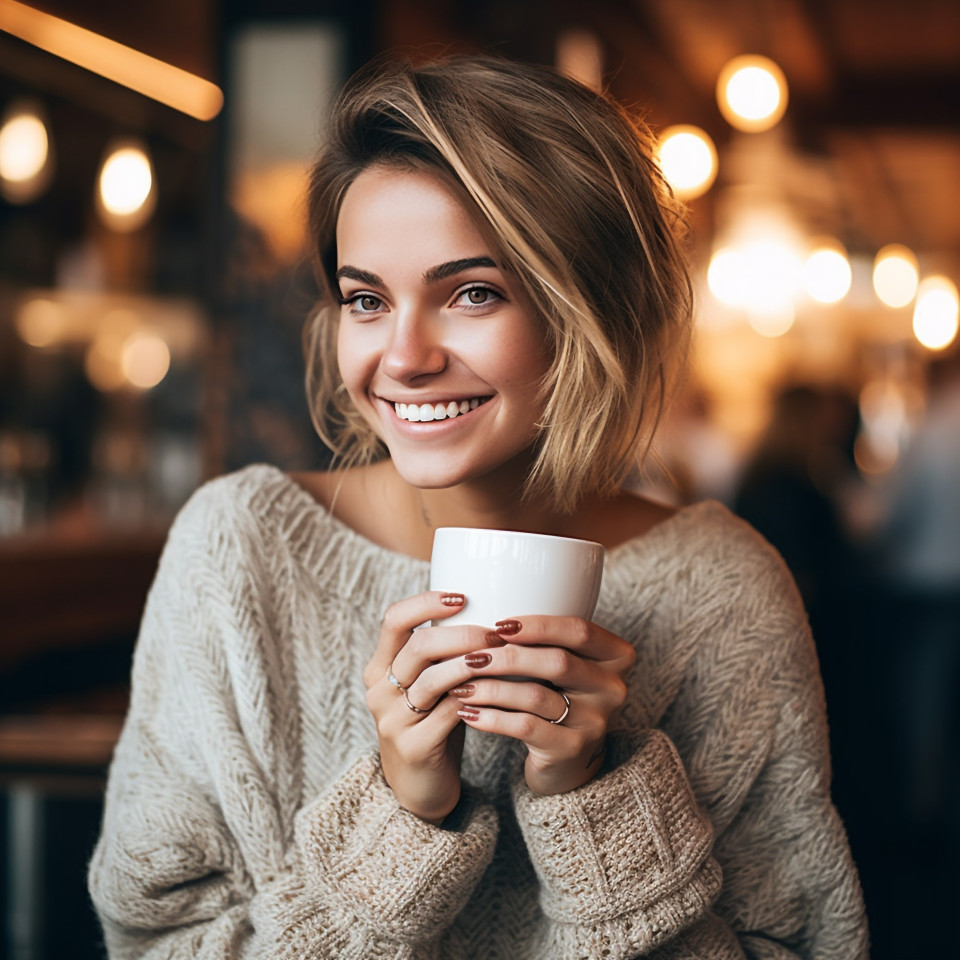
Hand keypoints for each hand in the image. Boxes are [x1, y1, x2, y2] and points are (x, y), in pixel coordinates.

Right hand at [362, 592, 507, 822]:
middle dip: (463, 634)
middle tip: (497, 633)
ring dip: (473, 663)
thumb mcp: (429, 684)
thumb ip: (441, 653)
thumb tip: (486, 605)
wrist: (420, 787)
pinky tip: (498, 690)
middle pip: (418, 646)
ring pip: (434, 678)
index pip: (394, 619)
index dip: (427, 602)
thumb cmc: (432, 723)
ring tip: (502, 656)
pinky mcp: (413, 747)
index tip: (463, 596)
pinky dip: (477, 697)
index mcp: (380, 667)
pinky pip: (450, 712)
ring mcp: (392, 720)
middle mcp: (379, 691)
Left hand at [451, 616, 635, 795]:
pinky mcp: (572, 749)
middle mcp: (613, 688)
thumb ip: (544, 639)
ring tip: (460, 685)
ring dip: (491, 688)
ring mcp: (595, 722)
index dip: (538, 625)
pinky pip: (525, 726)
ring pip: (536, 695)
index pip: (579, 630)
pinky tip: (468, 712)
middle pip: (557, 661)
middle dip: (508, 656)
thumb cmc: (558, 695)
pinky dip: (492, 717)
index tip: (498, 624)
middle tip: (470, 656)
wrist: (568, 758)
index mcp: (616, 656)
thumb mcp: (564, 664)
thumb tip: (486, 608)